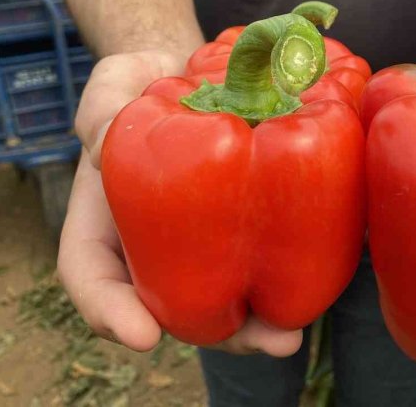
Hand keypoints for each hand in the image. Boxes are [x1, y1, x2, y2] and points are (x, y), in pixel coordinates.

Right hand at [57, 50, 303, 356]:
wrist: (189, 74)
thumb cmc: (141, 85)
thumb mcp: (112, 85)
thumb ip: (101, 107)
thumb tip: (107, 143)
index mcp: (108, 221)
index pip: (94, 279)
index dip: (110, 314)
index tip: (142, 336)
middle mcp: (157, 244)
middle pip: (176, 308)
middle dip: (219, 334)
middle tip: (261, 341)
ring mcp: (205, 239)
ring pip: (226, 297)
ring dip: (258, 325)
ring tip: (289, 336)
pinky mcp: (248, 221)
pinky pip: (263, 257)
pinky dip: (291, 275)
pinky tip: (320, 282)